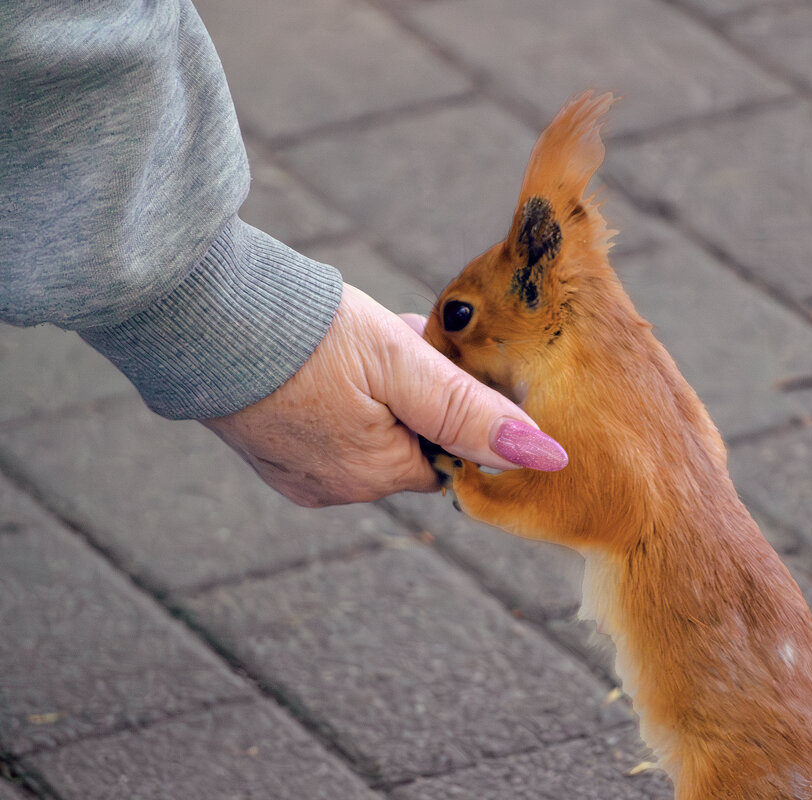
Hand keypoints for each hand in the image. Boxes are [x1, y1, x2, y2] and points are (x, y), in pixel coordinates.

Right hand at [201, 283, 566, 506]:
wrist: (198, 312)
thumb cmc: (306, 335)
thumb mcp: (404, 364)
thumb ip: (472, 411)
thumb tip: (546, 456)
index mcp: (375, 474)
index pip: (450, 458)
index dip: (455, 410)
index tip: (441, 365)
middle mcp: (335, 487)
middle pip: (410, 443)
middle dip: (417, 396)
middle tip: (400, 343)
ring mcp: (295, 471)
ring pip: (369, 431)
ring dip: (380, 391)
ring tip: (362, 341)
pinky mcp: (267, 448)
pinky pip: (327, 426)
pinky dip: (340, 395)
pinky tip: (327, 354)